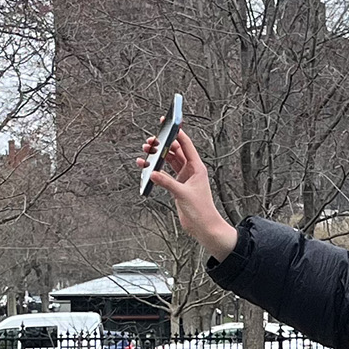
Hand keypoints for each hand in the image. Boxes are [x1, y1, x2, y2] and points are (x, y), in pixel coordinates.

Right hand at [141, 126, 237, 260]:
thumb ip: (167, 183)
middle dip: (162, 145)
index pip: (186, 145)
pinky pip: (164, 174)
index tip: (168, 122)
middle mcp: (190, 170)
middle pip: (175, 151)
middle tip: (150, 141)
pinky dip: (156, 170)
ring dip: (157, 156)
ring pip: (168, 161)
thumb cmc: (201, 210)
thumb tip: (152, 173)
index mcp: (197, 167)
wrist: (203, 226)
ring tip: (145, 152)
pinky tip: (146, 168)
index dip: (177, 133)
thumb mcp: (182, 194)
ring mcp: (183, 178)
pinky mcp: (177, 186)